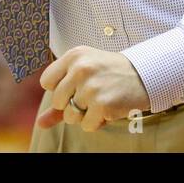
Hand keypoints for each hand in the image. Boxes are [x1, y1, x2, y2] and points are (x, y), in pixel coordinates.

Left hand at [37, 46, 151, 131]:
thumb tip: (40, 123)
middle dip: (71, 104)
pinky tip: (109, 108)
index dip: (59, 89)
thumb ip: (60, 95)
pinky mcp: (103, 104)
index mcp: (73, 56)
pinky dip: (97, 122)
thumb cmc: (108, 74)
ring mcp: (91, 87)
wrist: (143, 75)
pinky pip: (86, 126)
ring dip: (85, 115)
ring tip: (100, 100)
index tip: (76, 85)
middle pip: (57, 102)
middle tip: (91, 93)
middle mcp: (80, 69)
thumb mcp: (83, 74)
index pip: (46, 82)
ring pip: (70, 117)